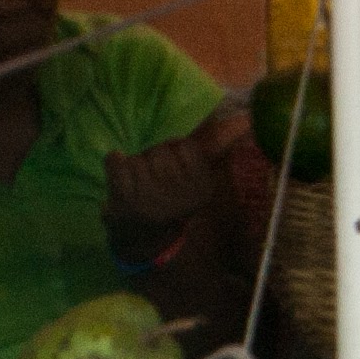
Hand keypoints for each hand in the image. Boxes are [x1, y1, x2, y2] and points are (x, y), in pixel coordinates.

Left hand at [104, 110, 248, 259]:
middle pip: (161, 150)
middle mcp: (181, 196)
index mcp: (203, 188)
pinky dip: (115, 162)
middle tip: (154, 179)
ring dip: (135, 165)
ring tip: (139, 183)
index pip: (185, 146)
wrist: (144, 240)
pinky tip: (120, 175)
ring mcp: (152, 200)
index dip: (176, 152)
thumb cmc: (173, 199)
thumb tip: (245, 118)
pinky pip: (116, 161)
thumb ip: (217, 146)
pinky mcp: (124, 201)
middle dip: (154, 159)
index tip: (174, 170)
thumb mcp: (198, 178)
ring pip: (139, 156)